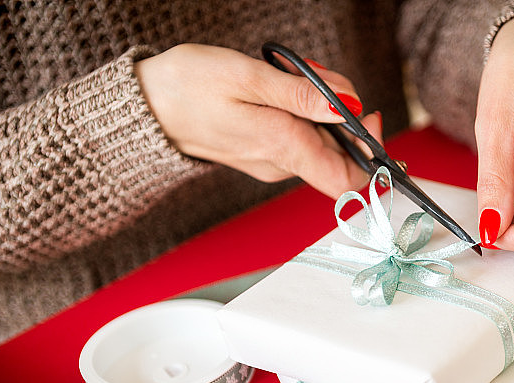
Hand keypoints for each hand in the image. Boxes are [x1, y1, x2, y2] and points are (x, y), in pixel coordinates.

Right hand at [135, 44, 381, 198]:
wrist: (144, 107)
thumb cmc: (188, 87)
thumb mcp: (247, 77)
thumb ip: (302, 95)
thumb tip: (349, 107)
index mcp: (282, 148)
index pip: (347, 179)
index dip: (369, 153)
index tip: (366, 114)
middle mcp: (281, 164)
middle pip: (338, 150)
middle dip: (340, 110)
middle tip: (316, 75)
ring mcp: (272, 160)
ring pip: (318, 138)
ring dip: (318, 105)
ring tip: (289, 73)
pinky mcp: (262, 151)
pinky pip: (298, 134)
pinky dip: (300, 109)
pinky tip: (279, 85)